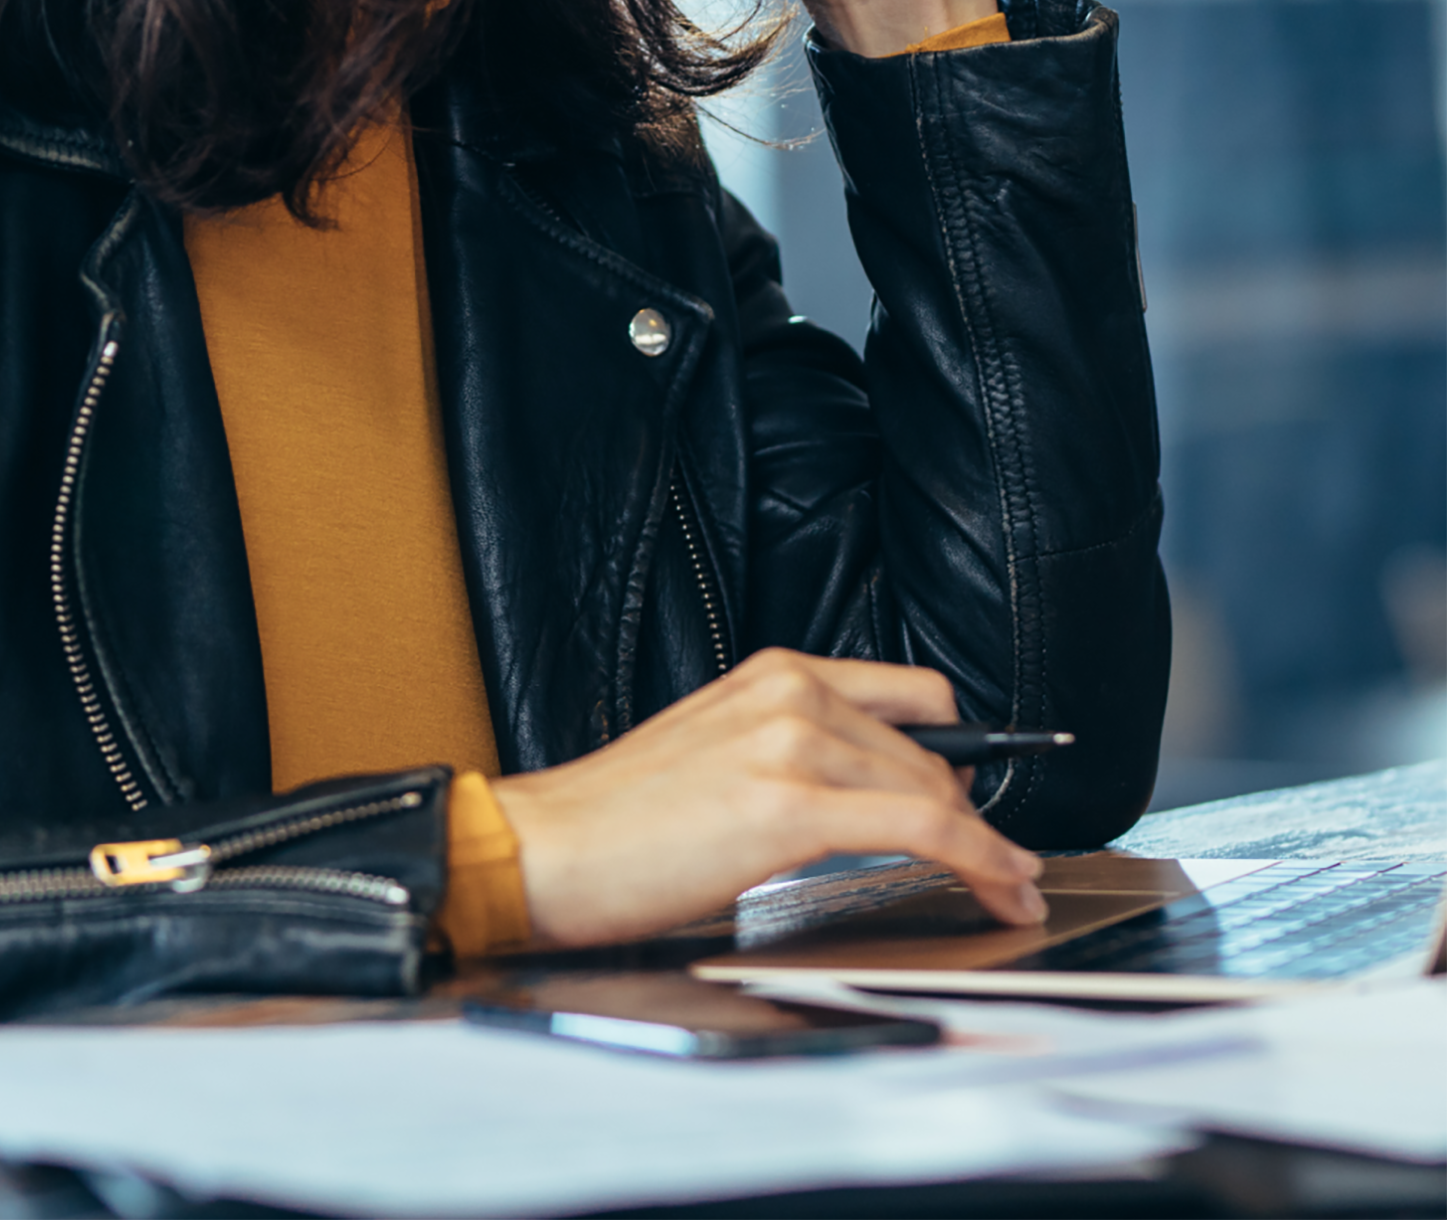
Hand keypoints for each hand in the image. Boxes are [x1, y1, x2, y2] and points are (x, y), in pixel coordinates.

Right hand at [488, 649, 1045, 947]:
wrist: (549, 849)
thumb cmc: (619, 822)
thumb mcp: (718, 753)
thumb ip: (791, 751)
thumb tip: (867, 792)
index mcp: (771, 672)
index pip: (910, 695)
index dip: (964, 751)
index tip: (989, 799)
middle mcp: (788, 691)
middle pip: (931, 750)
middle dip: (976, 815)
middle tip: (998, 866)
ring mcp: (791, 741)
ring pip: (937, 788)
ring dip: (989, 846)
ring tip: (1010, 887)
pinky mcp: (791, 804)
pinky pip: (924, 825)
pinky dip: (980, 858)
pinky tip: (1001, 885)